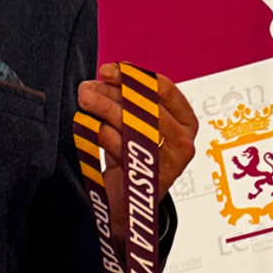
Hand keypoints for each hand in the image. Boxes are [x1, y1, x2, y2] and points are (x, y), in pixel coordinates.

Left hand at [77, 65, 198, 240]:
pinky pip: (122, 147)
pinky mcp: (150, 178)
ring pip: (133, 124)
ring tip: (85, 100)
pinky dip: (102, 134)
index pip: (164, 88)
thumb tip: (104, 76)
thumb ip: (127, 98)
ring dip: (103, 108)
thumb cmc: (135, 156)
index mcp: (187, 121)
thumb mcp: (138, 123)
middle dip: (112, 92)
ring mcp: (170, 161)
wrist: (131, 202)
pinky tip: (91, 128)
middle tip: (87, 88)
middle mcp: (184, 141)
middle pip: (146, 105)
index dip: (134, 76)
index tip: (108, 71)